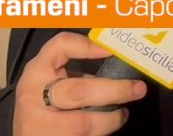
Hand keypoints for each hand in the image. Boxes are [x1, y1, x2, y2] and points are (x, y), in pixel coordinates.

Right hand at [12, 32, 146, 135]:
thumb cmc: (45, 105)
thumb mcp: (53, 82)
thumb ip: (79, 73)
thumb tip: (119, 67)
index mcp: (36, 74)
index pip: (60, 46)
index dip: (87, 45)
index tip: (112, 50)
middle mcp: (35, 99)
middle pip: (79, 91)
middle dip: (114, 90)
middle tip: (138, 89)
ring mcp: (42, 127)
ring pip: (84, 123)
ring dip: (111, 119)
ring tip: (121, 113)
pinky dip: (102, 132)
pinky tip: (107, 126)